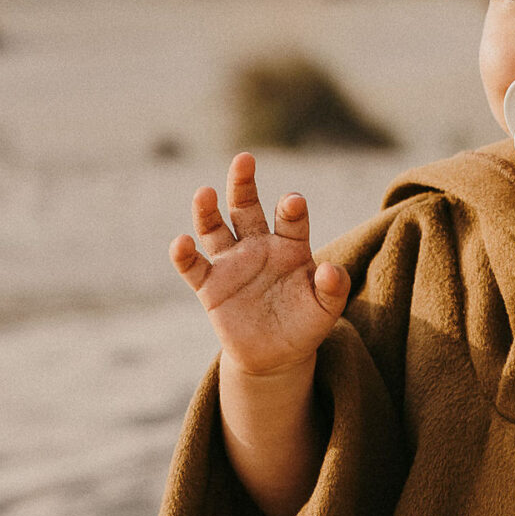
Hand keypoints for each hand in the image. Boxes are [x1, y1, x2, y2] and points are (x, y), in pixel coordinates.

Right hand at [170, 154, 349, 377]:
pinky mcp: (210, 285)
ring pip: (214, 228)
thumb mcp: (326, 310)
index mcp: (290, 245)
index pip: (290, 220)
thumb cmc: (305, 323)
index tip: (292, 202)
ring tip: (205, 192)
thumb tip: (331, 271)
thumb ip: (333, 288)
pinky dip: (183, 254)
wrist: (276, 355)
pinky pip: (192, 266)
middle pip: (246, 208)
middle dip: (244, 184)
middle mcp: (258, 246)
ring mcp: (231, 263)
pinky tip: (181, 242)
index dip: (291, 209)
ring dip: (207, 210)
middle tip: (244, 160)